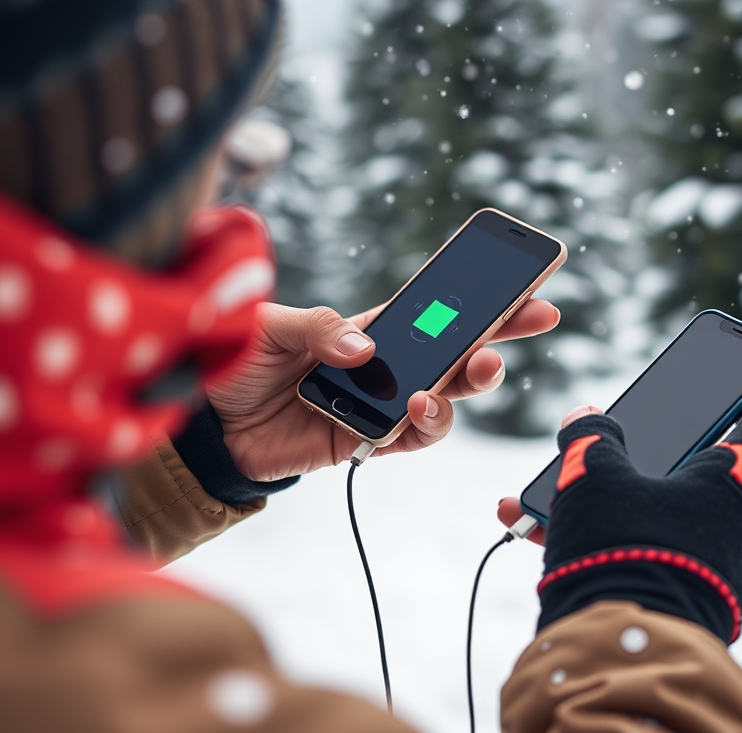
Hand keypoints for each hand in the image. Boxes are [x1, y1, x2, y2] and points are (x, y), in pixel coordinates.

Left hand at [206, 300, 559, 480]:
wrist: (206, 428)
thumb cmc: (234, 364)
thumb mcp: (269, 328)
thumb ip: (318, 329)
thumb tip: (366, 349)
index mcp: (367, 328)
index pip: (434, 310)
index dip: (478, 298)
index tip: (523, 283)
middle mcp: (383, 365)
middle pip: (455, 350)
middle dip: (501, 332)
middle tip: (536, 317)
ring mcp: (380, 404)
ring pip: (444, 396)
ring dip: (467, 383)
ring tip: (476, 368)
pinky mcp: (367, 441)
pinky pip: (412, 437)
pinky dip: (422, 424)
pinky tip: (413, 408)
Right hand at [498, 375, 741, 642]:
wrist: (625, 653)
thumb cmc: (623, 548)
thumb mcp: (594, 476)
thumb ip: (589, 438)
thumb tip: (584, 420)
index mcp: (741, 481)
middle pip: (723, 474)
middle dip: (679, 456)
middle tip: (657, 437)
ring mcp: (730, 570)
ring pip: (683, 519)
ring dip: (631, 503)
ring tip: (564, 494)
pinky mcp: (706, 606)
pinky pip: (665, 557)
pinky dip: (624, 543)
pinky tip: (549, 536)